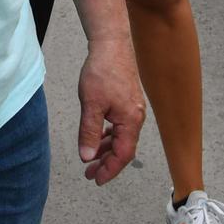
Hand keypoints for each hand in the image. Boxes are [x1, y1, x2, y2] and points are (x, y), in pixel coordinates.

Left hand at [75, 41, 143, 185]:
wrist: (110, 44)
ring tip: (90, 158)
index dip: (109, 169)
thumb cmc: (102, 71)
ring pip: (121, 138)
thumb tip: (87, 157)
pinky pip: (119, 126)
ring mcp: (132, 109)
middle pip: (123, 149)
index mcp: (130, 121)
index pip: (123, 155)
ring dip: (106, 149)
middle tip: (89, 173)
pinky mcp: (127, 102)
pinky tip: (98, 137)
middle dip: (106, 163)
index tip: (95, 179)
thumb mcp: (91, 104)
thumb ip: (89, 132)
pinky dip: (109, 135)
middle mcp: (136, 118)